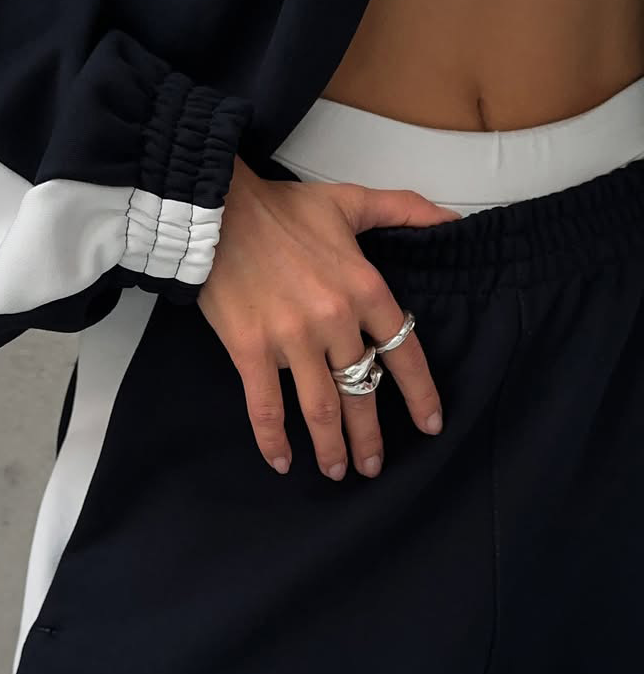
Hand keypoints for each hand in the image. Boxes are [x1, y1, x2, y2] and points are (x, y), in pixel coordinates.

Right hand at [197, 156, 460, 480]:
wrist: (217, 210)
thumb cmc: (282, 209)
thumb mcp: (352, 200)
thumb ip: (407, 209)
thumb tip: (455, 221)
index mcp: (363, 289)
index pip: (404, 352)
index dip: (420, 394)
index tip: (430, 424)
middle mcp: (334, 321)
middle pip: (362, 390)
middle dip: (370, 436)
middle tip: (374, 466)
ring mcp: (291, 340)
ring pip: (320, 407)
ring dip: (332, 447)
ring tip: (339, 473)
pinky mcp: (250, 350)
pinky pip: (266, 406)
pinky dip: (273, 439)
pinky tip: (282, 462)